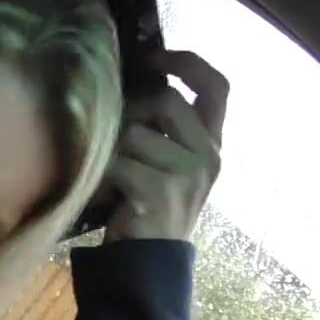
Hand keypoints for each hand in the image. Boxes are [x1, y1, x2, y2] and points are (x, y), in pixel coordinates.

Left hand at [103, 50, 227, 243]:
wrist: (151, 263)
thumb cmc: (151, 207)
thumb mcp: (170, 164)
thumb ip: (166, 129)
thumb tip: (134, 82)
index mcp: (213, 144)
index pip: (217, 87)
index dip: (188, 63)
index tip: (156, 56)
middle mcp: (208, 155)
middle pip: (167, 100)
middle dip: (132, 109)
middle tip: (113, 131)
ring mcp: (188, 174)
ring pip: (135, 131)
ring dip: (112, 147)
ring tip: (108, 170)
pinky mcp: (160, 190)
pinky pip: (118, 160)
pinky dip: (102, 172)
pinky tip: (104, 188)